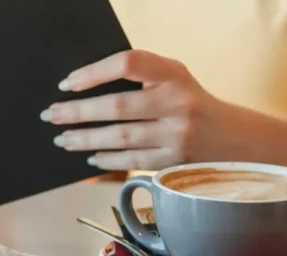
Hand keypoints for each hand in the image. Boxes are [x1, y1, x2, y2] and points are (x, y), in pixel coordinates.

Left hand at [42, 50, 246, 170]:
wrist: (234, 138)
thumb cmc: (191, 102)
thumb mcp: (174, 78)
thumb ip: (141, 76)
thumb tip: (86, 88)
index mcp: (174, 74)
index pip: (128, 63)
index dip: (94, 72)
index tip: (68, 83)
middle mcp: (177, 103)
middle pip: (118, 107)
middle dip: (78, 112)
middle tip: (52, 115)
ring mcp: (177, 135)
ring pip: (121, 138)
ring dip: (86, 139)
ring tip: (63, 138)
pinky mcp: (174, 162)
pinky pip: (132, 161)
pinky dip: (108, 159)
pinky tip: (91, 157)